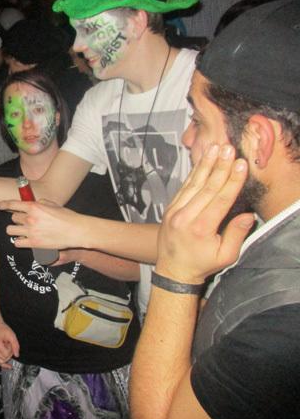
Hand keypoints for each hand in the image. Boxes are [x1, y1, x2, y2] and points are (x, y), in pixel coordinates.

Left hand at [0, 199, 84, 249]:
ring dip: (15, 230)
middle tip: (24, 222)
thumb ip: (40, 203)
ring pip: (11, 230)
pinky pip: (17, 243)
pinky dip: (19, 241)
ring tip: (21, 231)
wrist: (76, 231)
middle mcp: (30, 218)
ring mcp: (31, 231)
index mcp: (34, 207)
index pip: (13, 204)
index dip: (3, 204)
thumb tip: (34, 203)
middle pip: (13, 218)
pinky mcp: (34, 243)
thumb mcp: (53, 204)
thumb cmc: (67, 217)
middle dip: (17, 219)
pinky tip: (24, 240)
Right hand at [0, 321, 19, 369]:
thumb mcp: (12, 335)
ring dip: (6, 356)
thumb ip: (15, 345)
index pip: (6, 354)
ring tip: (6, 348)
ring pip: (0, 361)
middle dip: (9, 353)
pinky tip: (8, 366)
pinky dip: (3, 364)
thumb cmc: (2, 329)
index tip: (10, 344)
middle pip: (4, 358)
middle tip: (8, 345)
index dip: (10, 350)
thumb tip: (16, 355)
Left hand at [156, 144, 254, 283]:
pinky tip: (202, 162)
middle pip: (206, 187)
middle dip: (220, 166)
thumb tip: (248, 215)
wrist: (173, 270)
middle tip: (229, 149)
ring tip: (215, 148)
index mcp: (200, 229)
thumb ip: (236, 235)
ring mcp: (175, 211)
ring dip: (205, 164)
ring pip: (193, 184)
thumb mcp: (225, 256)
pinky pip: (184, 187)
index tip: (240, 164)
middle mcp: (185, 217)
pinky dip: (193, 173)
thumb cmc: (201, 264)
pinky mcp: (170, 208)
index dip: (231, 181)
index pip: (219, 199)